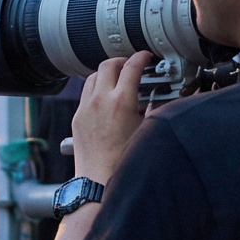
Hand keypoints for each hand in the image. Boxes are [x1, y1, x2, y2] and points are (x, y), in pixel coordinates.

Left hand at [71, 51, 153, 180]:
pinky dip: (95, 88)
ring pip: (93, 76)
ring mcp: (85, 108)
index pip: (131, 66)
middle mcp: (100, 100)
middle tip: (132, 65)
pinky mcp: (78, 118)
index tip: (146, 57)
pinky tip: (104, 98)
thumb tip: (161, 97)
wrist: (99, 182)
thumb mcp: (147, 131)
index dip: (141, 57)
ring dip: (106, 73)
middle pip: (108, 64)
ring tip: (117, 79)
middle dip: (122, 60)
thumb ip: (154, 109)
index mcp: (121, 101)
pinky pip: (85, 93)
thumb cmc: (124, 162)